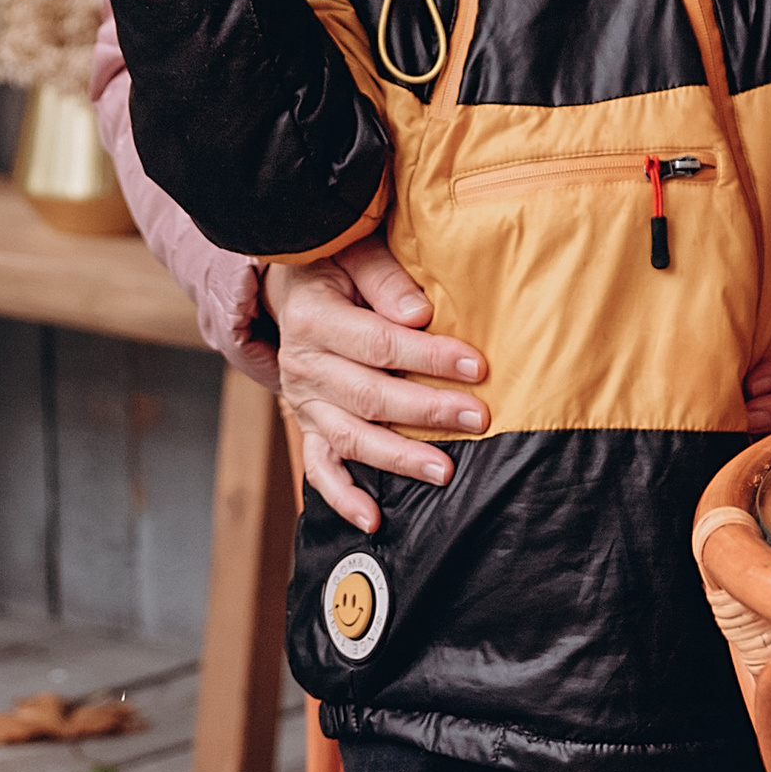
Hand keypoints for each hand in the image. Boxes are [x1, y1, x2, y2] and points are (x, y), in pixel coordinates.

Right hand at [266, 240, 487, 531]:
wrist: (292, 287)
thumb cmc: (336, 265)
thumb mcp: (353, 252)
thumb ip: (384, 278)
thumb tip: (418, 313)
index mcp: (313, 318)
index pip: (378, 343)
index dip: (428, 356)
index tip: (476, 365)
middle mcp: (303, 365)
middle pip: (370, 396)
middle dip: (428, 409)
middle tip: (478, 418)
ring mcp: (304, 402)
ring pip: (352, 438)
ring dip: (399, 457)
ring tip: (444, 471)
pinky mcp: (308, 426)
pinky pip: (320, 467)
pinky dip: (343, 498)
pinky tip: (373, 519)